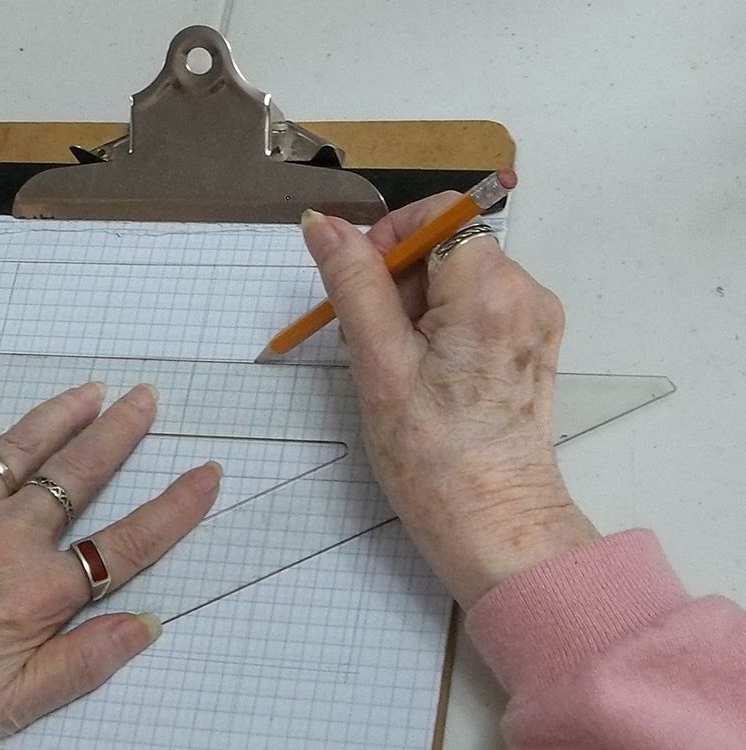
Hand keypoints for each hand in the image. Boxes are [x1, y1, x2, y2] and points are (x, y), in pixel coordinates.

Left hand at [0, 383, 220, 739]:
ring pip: (18, 452)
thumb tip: (146, 625)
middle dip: (118, 433)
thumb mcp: (17, 702)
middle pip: (77, 475)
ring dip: (57, 416)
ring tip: (90, 389)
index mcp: (40, 591)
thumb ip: (85, 661)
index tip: (207, 475)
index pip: (127, 542)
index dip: (175, 508)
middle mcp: (8, 541)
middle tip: (147, 398)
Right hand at [302, 197, 598, 606]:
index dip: (389, 239)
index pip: (437, 216)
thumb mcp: (378, 363)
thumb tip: (323, 224)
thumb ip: (352, 284)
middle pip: (447, 247)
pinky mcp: (532, 346)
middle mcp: (527, 294)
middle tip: (376, 345)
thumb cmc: (431, 456)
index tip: (361, 290)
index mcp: (492, 291)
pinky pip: (477, 308)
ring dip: (416, 308)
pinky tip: (428, 375)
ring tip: (402, 368)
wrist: (496, 527)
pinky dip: (442, 326)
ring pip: (458, 279)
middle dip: (399, 283)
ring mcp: (536, 321)